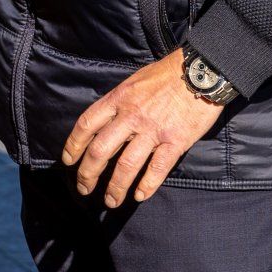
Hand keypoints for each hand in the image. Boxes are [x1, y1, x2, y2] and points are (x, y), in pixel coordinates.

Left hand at [61, 50, 224, 207]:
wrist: (202, 71)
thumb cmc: (168, 73)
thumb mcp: (135, 80)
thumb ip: (120, 101)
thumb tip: (107, 121)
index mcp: (119, 98)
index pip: (87, 124)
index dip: (74, 145)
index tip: (69, 162)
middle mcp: (132, 116)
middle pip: (100, 150)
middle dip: (88, 174)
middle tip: (83, 188)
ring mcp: (153, 130)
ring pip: (126, 165)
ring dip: (115, 187)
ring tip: (111, 201)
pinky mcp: (176, 140)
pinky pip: (157, 168)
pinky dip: (147, 185)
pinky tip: (140, 196)